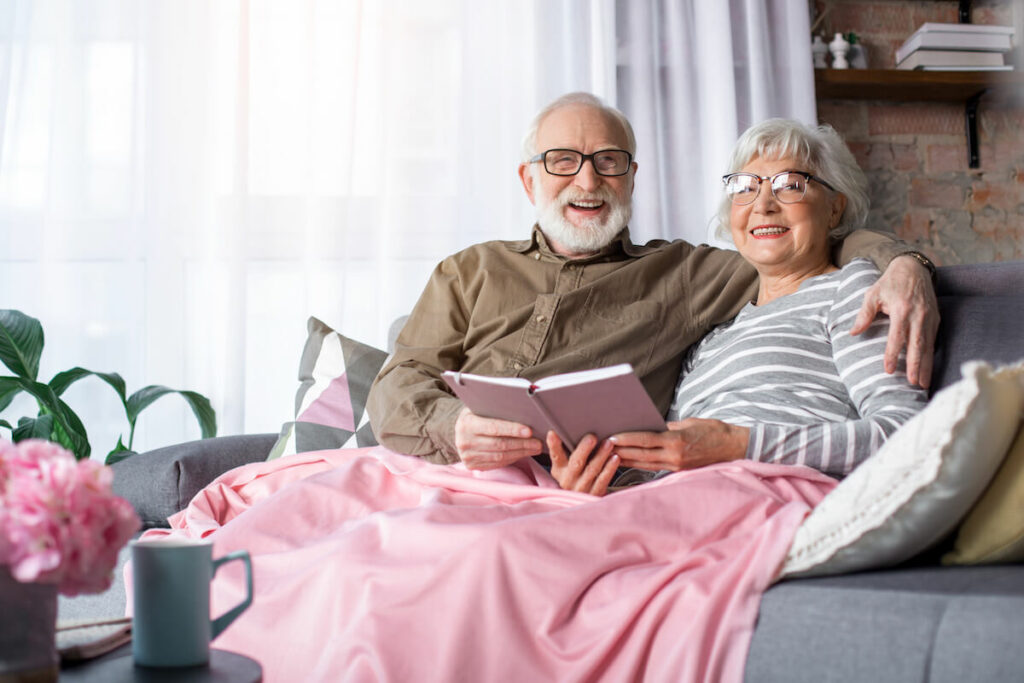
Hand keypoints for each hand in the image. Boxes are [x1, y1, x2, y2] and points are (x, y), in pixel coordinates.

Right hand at [454, 407, 541, 468]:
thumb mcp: (481, 407)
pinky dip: (512, 459)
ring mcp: (467, 456)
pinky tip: (523, 453)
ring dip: (520, 453)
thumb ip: (497, 409)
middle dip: (522, 444)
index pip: (493, 427)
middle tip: (538, 442)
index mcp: (466, 423)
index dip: (512, 429)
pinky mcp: (471, 465)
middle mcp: (464, 441)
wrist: (460, 430)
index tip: (529, 431)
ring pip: (499, 457)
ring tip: (535, 448)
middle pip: (499, 444)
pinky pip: (496, 464)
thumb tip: (524, 411)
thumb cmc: (477, 414)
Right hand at [548, 432, 618, 495]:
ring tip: (608, 443)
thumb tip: (564, 430)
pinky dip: (610, 468)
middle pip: (576, 463)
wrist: (581, 504)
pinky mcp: (595, 494)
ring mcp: (582, 488)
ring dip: (601, 455)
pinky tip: (615, 458)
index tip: (553, 433)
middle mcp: (569, 479)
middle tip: (592, 437)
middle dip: (584, 449)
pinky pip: (603, 480)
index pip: (555, 456)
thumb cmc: (575, 479)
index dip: (553, 445)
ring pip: (592, 470)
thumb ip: (565, 452)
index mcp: (560, 470)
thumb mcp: (565, 468)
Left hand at [610, 418, 748, 471]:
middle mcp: (675, 456)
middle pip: (641, 455)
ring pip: (645, 464)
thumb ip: (669, 427)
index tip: (610, 438)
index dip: (626, 439)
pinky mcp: (679, 471)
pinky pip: (655, 468)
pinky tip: (627, 462)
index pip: (646, 440)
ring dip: (626, 460)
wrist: (735, 447)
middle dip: (620, 451)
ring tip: (608, 456)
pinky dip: (639, 465)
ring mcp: (677, 466)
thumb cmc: (714, 430)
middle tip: (601, 447)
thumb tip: (650, 428)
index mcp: (677, 440)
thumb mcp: (690, 422)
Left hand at [850, 255, 938, 387]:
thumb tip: (853, 333)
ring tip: (923, 384)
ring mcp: (930, 318)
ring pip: (928, 346)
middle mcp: (918, 315)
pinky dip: (931, 357)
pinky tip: (928, 370)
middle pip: (917, 345)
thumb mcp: (873, 294)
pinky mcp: (936, 319)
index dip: (892, 354)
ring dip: (926, 366)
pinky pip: (934, 341)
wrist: (914, 268)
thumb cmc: (890, 283)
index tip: (888, 370)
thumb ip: (864, 314)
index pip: (897, 337)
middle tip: (913, 384)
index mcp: (901, 309)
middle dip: (915, 366)